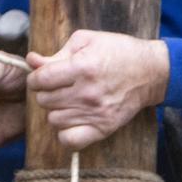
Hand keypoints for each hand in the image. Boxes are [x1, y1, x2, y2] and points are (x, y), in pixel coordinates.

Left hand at [27, 30, 170, 151]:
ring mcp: (96, 113)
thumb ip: (56, 52)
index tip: (42, 76)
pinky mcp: (104, 128)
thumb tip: (31, 61)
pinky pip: (70, 140)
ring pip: (53, 120)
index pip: (40, 80)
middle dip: (45, 92)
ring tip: (67, 101)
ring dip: (55, 110)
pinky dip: (65, 133)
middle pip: (44, 100)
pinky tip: (71, 120)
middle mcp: (87, 92)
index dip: (35, 78)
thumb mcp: (87, 40)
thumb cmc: (118, 51)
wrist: (151, 72)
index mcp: (82, 67)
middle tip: (58, 87)